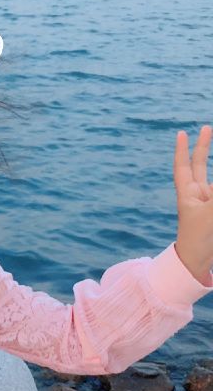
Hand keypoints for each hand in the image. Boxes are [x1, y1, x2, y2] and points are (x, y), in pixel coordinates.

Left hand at [173, 124, 212, 284]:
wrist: (199, 263)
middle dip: (203, 147)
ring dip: (212, 162)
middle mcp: (197, 195)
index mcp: (187, 193)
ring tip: (211, 138)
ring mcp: (208, 204)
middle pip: (199, 165)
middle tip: (207, 127)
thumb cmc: (198, 239)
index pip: (183, 166)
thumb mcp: (210, 212)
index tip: (181, 133)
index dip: (182, 149)